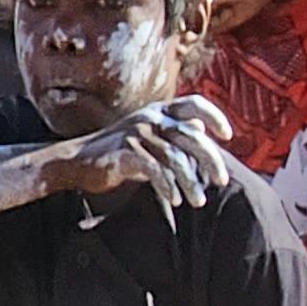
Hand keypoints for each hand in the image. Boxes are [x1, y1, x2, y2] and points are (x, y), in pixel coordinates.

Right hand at [45, 95, 234, 213]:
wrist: (78, 161)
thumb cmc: (121, 153)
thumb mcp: (152, 141)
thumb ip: (175, 139)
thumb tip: (205, 138)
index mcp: (160, 111)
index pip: (194, 104)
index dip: (215, 117)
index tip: (227, 136)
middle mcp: (151, 117)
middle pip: (193, 136)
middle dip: (211, 161)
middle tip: (220, 182)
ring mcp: (137, 132)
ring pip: (176, 158)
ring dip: (190, 183)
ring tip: (197, 201)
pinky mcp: (125, 150)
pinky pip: (156, 169)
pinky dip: (168, 186)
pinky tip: (174, 199)